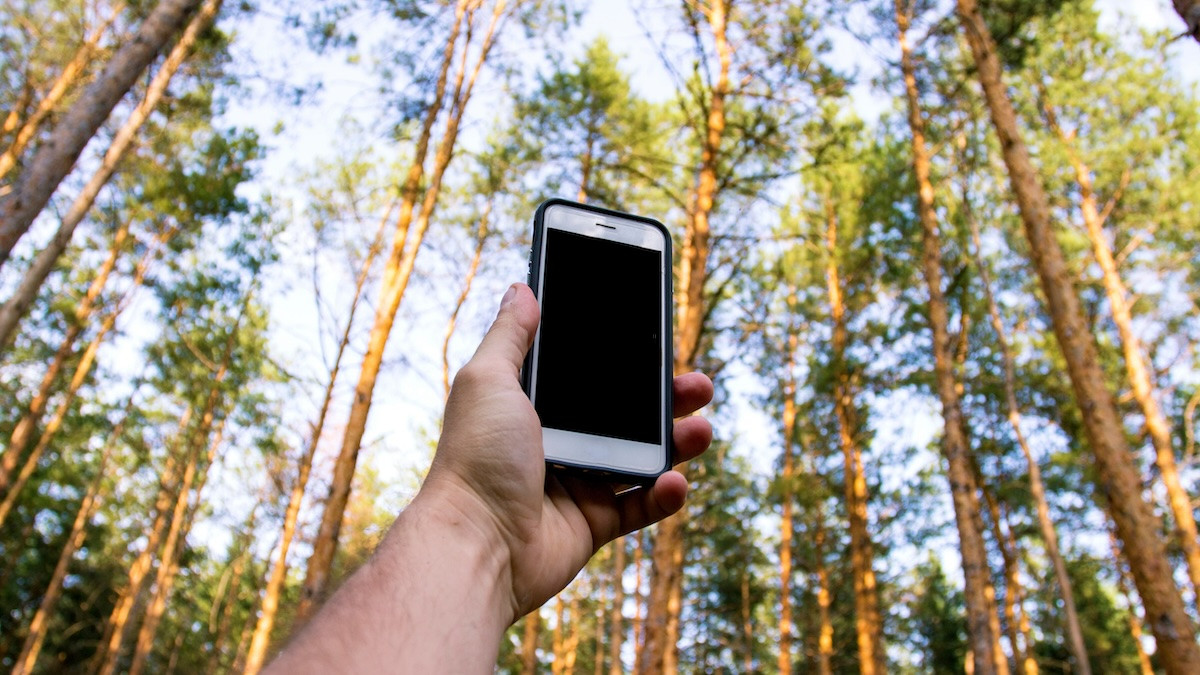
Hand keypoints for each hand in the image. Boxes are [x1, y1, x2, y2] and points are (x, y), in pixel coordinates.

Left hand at [421, 282, 713, 622]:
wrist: (476, 543)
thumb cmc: (476, 459)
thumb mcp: (488, 380)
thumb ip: (511, 336)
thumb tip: (521, 289)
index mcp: (533, 405)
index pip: (586, 374)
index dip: (621, 356)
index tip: (656, 336)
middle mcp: (557, 440)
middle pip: (623, 412)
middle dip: (665, 397)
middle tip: (698, 384)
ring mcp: (577, 482)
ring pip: (640, 456)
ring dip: (677, 443)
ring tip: (702, 430)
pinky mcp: (592, 522)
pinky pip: (639, 505)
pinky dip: (663, 495)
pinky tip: (676, 482)